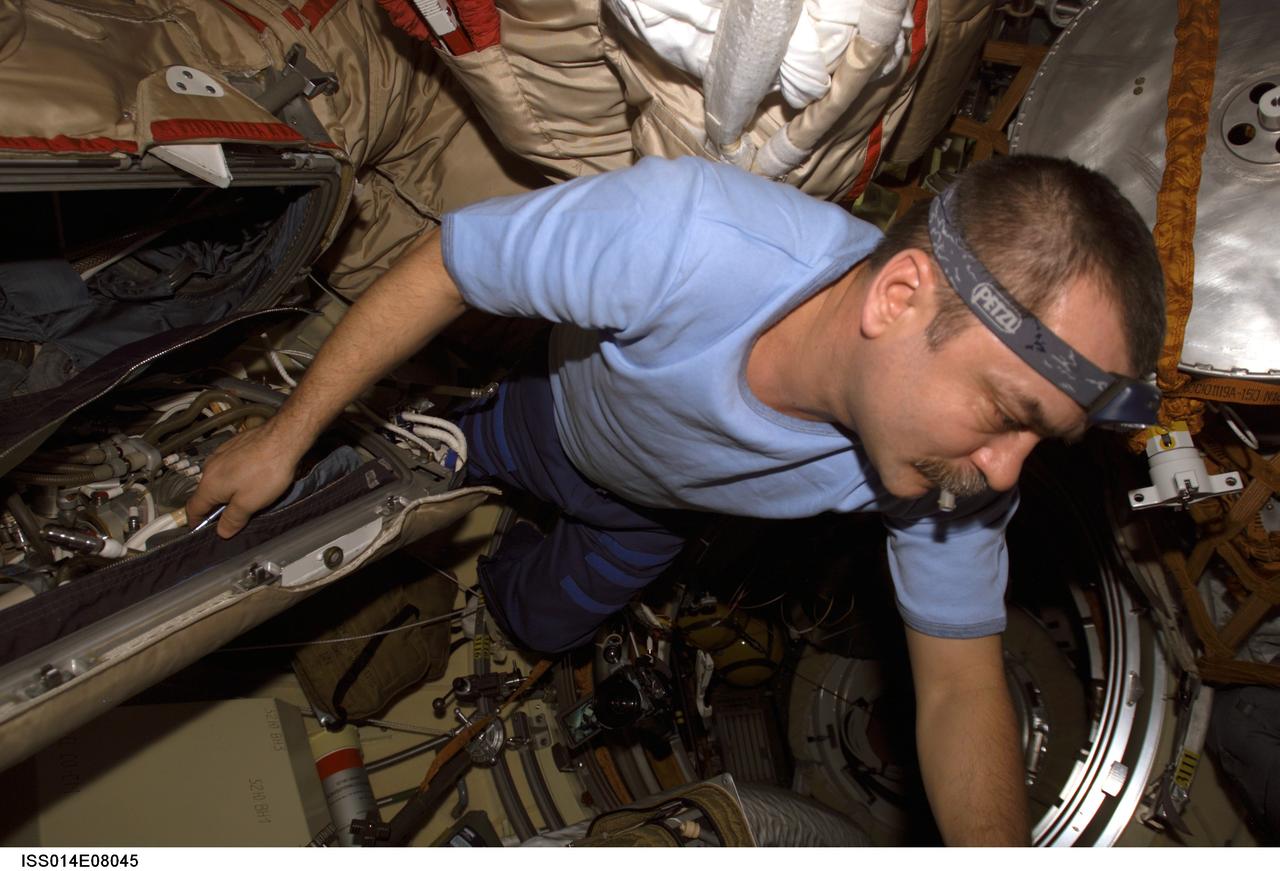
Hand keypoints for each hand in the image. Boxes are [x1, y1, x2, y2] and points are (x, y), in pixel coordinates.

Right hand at [186, 418, 304, 538]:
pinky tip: (252, 477)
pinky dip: (235, 475)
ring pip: (218, 478)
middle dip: (215, 506)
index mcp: (209, 485)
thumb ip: (233, 519)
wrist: (283, 437)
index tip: (199, 529)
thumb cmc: (266, 472)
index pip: (193, 508)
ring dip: (226, 489)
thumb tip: (221, 532)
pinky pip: (229, 465)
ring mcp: (221, 453)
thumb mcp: (249, 503)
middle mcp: (210, 467)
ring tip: (245, 496)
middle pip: (206, 493)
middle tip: (231, 516)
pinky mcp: (234, 445)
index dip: (195, 521)